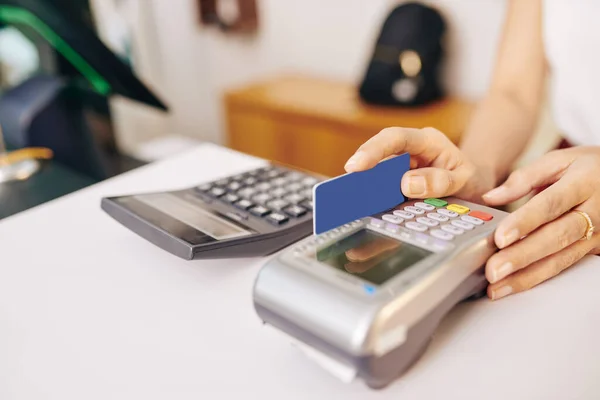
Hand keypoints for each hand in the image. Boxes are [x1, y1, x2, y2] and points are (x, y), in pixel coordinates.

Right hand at [344, 127, 495, 201]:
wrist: (476, 187)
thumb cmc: (471, 179)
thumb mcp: (466, 181)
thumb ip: (441, 181)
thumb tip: (407, 184)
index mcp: (426, 141)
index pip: (395, 138)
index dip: (373, 150)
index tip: (356, 166)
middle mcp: (408, 152)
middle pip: (377, 156)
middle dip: (359, 172)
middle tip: (344, 191)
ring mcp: (399, 169)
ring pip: (375, 176)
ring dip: (362, 191)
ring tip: (348, 208)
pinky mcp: (395, 185)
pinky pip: (380, 193)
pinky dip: (370, 205)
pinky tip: (361, 217)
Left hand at [483, 147, 599, 299]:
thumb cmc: (588, 168)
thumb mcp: (559, 160)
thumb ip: (523, 178)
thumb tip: (490, 197)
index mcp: (583, 183)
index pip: (551, 204)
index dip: (524, 222)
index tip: (500, 237)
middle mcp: (595, 212)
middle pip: (556, 237)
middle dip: (522, 257)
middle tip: (493, 271)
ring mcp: (598, 235)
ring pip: (561, 259)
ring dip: (527, 276)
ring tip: (498, 287)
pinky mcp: (595, 250)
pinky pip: (566, 266)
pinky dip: (539, 278)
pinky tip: (517, 285)